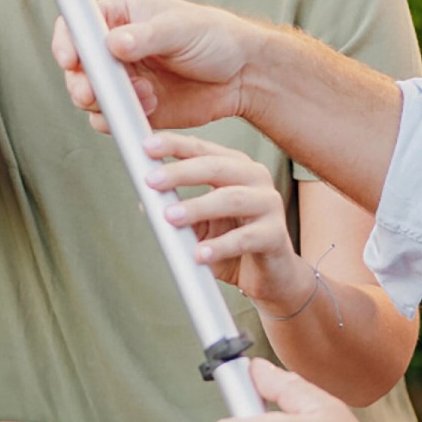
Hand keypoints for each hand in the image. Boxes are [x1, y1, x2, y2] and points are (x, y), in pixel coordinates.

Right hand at [53, 0, 262, 131]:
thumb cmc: (215, 37)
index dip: (67, 41)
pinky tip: (149, 109)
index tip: (70, 58)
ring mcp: (124, 81)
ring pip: (91, 97)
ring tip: (142, 96)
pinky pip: (113, 120)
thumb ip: (146, 36)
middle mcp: (116, 50)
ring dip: (105, 103)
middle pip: (78, 68)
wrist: (243, 75)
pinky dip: (122, 120)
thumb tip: (114, 42)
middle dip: (81, 82)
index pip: (78, 25)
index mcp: (121, 18)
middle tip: (93, 92)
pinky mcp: (136, 109)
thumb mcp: (180, 28)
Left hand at [144, 132, 306, 305]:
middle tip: (152, 181)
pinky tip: (199, 254)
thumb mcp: (202, 223)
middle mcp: (256, 179)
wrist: (271, 276)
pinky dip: (219, 246)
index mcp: (236, 167)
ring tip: (170, 217)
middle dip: (181, 172)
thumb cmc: (234, 243)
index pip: (202, 150)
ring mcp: (269, 205)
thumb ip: (180, 208)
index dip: (174, 145)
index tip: (146, 146)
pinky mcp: (275, 235)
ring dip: (197, 207)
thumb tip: (147, 203)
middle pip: (216, 167)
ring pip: (231, 199)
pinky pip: (244, 239)